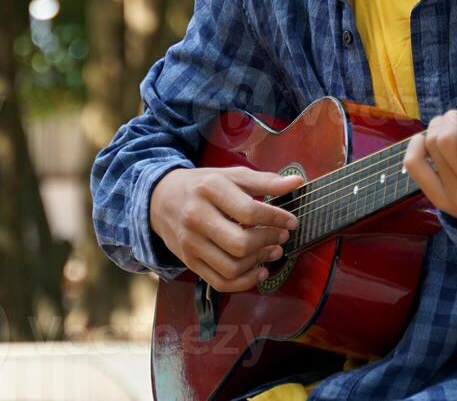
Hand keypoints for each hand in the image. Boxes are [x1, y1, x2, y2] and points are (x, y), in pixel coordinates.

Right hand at [150, 165, 305, 291]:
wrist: (159, 199)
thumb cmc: (202, 185)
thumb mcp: (229, 175)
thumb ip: (263, 180)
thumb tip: (297, 182)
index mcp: (209, 189)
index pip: (249, 211)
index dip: (276, 218)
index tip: (291, 221)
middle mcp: (196, 217)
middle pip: (240, 243)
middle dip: (268, 242)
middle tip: (282, 237)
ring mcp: (190, 243)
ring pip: (231, 266)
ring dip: (259, 262)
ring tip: (273, 252)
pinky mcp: (189, 262)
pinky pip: (220, 282)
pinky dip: (244, 282)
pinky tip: (259, 271)